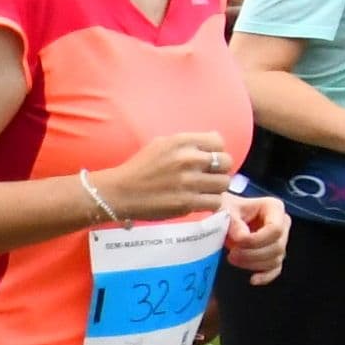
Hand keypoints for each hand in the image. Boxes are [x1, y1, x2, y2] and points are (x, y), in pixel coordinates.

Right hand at [95, 127, 236, 221]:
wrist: (119, 192)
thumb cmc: (139, 168)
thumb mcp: (161, 144)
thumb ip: (188, 143)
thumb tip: (215, 140)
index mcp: (181, 142)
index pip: (219, 142)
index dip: (217, 152)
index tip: (208, 160)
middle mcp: (187, 159)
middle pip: (226, 162)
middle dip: (220, 170)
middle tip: (209, 177)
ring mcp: (188, 182)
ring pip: (223, 183)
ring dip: (216, 188)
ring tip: (204, 190)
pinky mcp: (187, 203)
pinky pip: (215, 202)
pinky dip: (211, 203)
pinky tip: (199, 201)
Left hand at [221, 190, 287, 282]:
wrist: (226, 215)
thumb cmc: (228, 209)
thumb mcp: (227, 210)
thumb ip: (234, 222)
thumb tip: (242, 238)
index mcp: (274, 208)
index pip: (275, 229)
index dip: (257, 240)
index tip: (237, 243)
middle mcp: (282, 223)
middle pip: (277, 246)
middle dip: (253, 254)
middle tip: (231, 254)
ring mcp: (280, 240)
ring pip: (275, 259)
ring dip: (253, 264)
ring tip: (233, 258)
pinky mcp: (274, 254)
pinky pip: (276, 269)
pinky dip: (265, 276)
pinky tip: (253, 279)